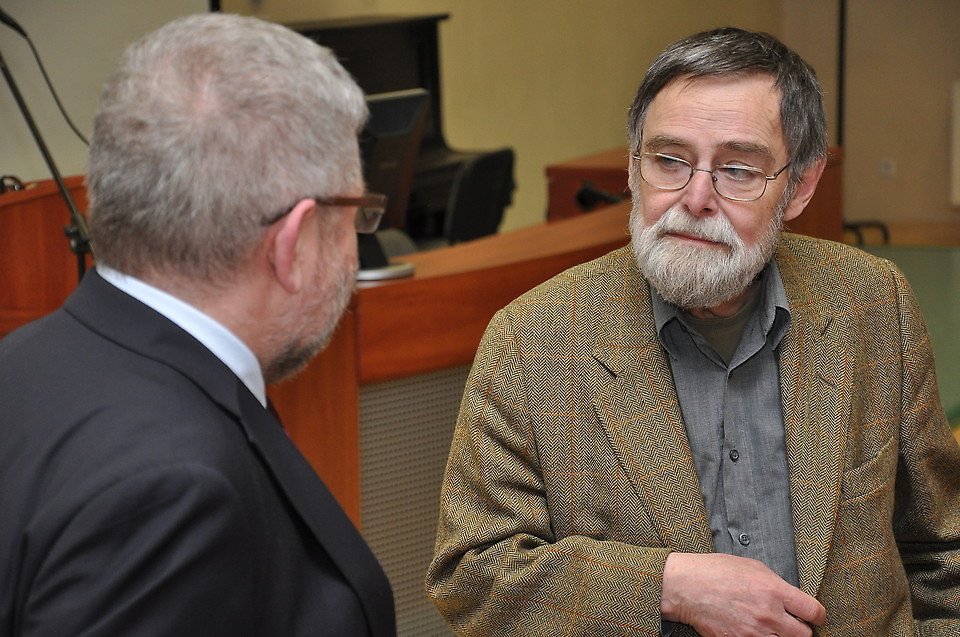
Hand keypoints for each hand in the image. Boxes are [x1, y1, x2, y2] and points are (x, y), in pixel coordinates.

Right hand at [660, 552, 825, 636]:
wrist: (686, 587)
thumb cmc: (715, 572)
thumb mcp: (752, 567)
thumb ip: (776, 584)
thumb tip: (790, 598)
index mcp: (773, 590)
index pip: (814, 611)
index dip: (818, 615)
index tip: (814, 616)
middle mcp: (767, 614)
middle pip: (804, 635)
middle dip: (801, 629)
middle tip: (793, 623)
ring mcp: (753, 633)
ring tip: (770, 626)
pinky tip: (753, 630)